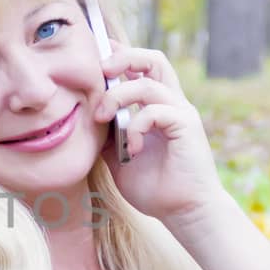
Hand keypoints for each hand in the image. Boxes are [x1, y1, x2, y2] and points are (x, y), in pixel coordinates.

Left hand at [91, 48, 227, 226]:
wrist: (183, 213)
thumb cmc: (154, 188)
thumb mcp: (117, 159)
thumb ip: (106, 136)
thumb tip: (83, 120)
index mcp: (156, 106)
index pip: (141, 67)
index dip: (119, 55)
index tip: (94, 57)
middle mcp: (171, 103)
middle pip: (153, 59)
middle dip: (124, 57)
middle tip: (99, 71)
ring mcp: (180, 112)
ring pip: (149, 82)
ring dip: (118, 96)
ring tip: (102, 117)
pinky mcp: (186, 126)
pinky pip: (156, 110)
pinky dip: (136, 126)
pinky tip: (130, 150)